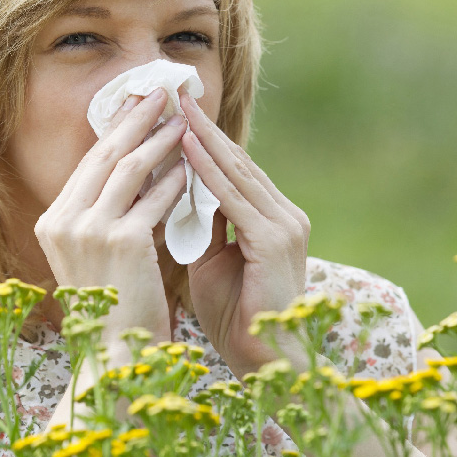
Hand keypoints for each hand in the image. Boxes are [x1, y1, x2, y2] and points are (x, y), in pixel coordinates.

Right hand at [34, 88, 186, 341]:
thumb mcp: (96, 256)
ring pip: (129, 168)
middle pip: (105, 155)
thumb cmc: (111, 309)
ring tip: (182, 119)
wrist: (113, 356)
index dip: (114, 130)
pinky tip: (191, 166)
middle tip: (160, 91)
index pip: (88, 164)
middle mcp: (63, 222)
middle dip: (135, 118)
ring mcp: (89, 230)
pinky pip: (154, 198)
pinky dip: (174, 179)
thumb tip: (139, 174)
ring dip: (159, 139)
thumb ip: (106, 216)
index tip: (135, 105)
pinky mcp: (121, 241)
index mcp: (53, 223)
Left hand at [180, 93, 310, 375]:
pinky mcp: (274, 240)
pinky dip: (209, 171)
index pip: (233, 171)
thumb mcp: (212, 262)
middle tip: (173, 93)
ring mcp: (284, 225)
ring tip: (176, 107)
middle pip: (237, 161)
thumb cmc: (234, 316)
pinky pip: (234, 197)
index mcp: (271, 220)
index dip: (203, 141)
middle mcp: (284, 215)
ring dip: (203, 138)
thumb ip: (203, 227)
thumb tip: (178, 196)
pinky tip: (187, 147)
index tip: (174, 114)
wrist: (264, 362)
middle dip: (202, 127)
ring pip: (236, 172)